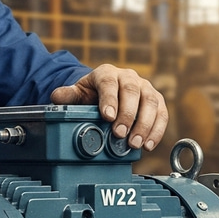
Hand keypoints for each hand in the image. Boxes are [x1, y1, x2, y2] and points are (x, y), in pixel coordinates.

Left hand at [49, 64, 167, 150]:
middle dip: (128, 115)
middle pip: (133, 92)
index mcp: (107, 73)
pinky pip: (162, 113)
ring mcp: (145, 87)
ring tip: (135, 143)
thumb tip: (56, 96)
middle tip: (120, 134)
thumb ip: (68, 95)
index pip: (109, 83)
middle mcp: (129, 77)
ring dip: (145, 125)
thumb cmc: (91, 94)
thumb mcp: (77, 93)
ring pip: (151, 102)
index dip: (110, 100)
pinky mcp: (156, 100)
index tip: (107, 117)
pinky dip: (157, 130)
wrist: (107, 92)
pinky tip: (148, 144)